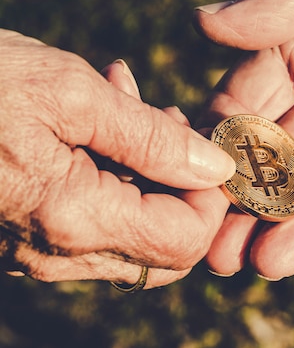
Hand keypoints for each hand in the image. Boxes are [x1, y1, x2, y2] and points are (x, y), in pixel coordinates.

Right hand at [0, 30, 234, 287]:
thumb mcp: (69, 94)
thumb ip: (153, 139)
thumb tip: (215, 169)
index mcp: (75, 222)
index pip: (186, 240)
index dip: (210, 198)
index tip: (202, 144)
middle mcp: (57, 254)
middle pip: (164, 249)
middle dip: (182, 186)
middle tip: (163, 118)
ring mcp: (37, 251)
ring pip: (131, 233)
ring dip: (145, 170)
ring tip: (121, 99)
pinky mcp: (23, 235)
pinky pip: (92, 221)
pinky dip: (111, 174)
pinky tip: (93, 118)